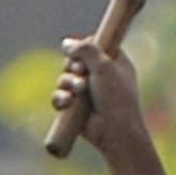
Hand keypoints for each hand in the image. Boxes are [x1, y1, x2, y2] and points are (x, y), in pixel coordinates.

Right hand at [54, 36, 150, 159]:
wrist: (115, 131)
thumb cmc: (116, 98)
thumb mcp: (104, 66)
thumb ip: (85, 50)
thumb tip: (66, 43)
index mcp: (114, 62)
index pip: (93, 45)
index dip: (84, 47)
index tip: (83, 51)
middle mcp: (100, 76)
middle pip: (74, 60)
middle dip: (73, 66)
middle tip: (80, 72)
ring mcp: (87, 92)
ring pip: (64, 78)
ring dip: (68, 82)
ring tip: (79, 90)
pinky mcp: (75, 107)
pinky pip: (59, 96)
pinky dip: (61, 98)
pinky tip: (68, 102)